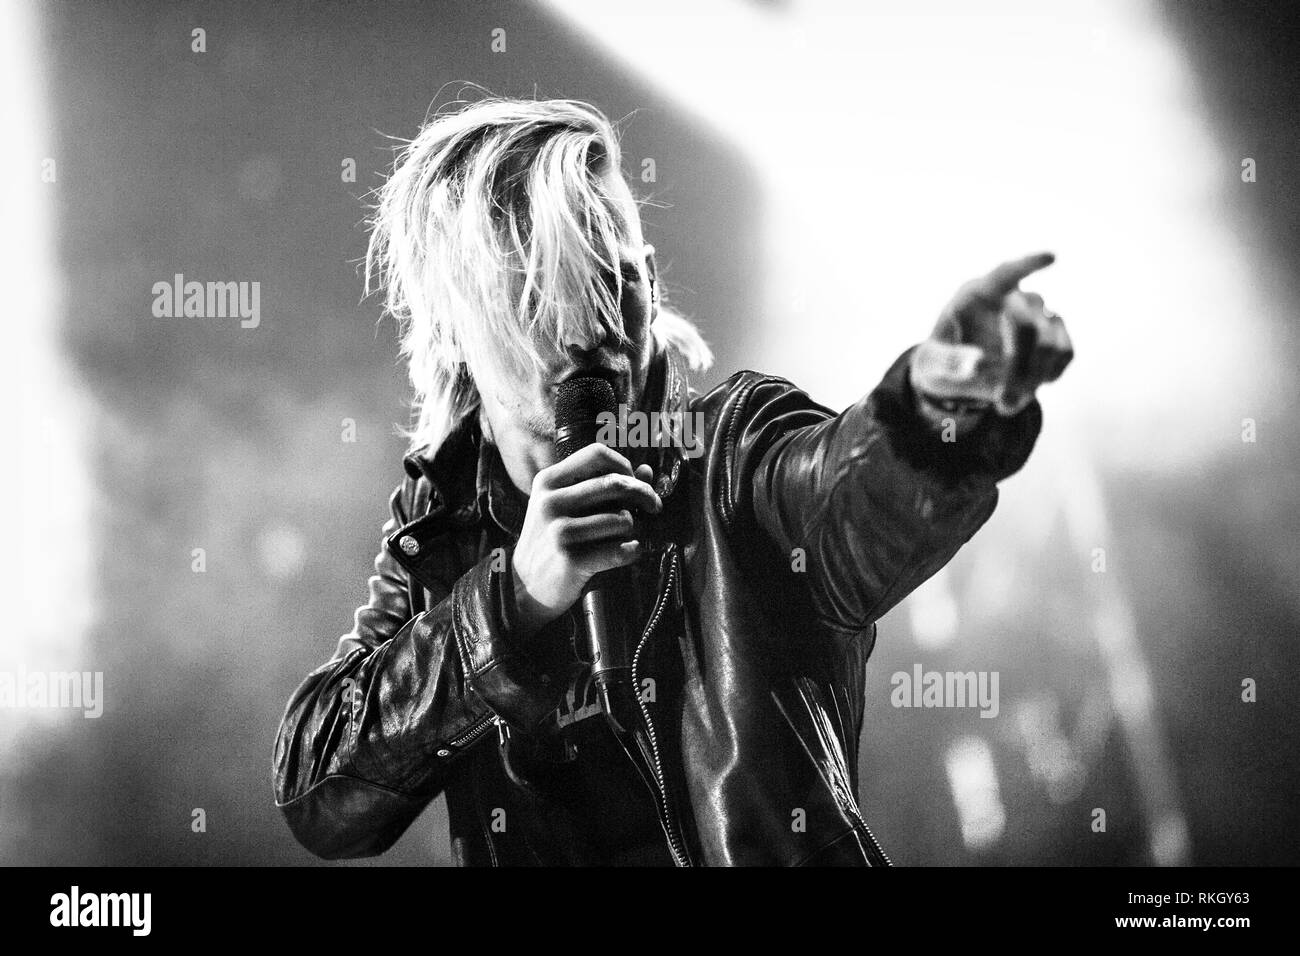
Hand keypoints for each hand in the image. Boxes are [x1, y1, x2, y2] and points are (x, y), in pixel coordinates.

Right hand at [510, 443, 661, 637]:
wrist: (524, 587)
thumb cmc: (551, 542)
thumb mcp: (564, 507)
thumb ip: (602, 485)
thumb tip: (647, 471)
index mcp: (549, 482)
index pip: (597, 454)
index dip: (624, 464)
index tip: (633, 480)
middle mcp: (551, 502)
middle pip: (615, 483)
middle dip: (644, 494)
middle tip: (653, 506)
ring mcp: (560, 531)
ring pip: (623, 519)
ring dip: (634, 530)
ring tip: (625, 537)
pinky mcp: (571, 560)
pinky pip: (621, 550)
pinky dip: (632, 551)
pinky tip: (626, 553)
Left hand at [911, 252, 1072, 417]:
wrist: (957, 375)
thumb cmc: (940, 360)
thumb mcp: (931, 364)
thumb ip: (949, 362)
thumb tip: (977, 364)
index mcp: (977, 294)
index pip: (1005, 273)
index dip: (1027, 265)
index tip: (1050, 258)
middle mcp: (1011, 298)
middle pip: (1026, 328)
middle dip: (1017, 368)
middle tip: (1002, 401)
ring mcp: (1036, 314)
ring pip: (1051, 343)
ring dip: (1033, 379)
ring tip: (1006, 402)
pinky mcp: (1053, 335)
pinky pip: (1065, 352)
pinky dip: (1050, 375)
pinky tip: (1030, 388)